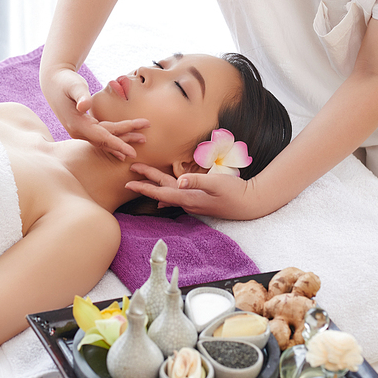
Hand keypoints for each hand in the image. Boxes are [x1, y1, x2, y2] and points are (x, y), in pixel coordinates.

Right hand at [43, 67, 148, 158]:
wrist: (53, 82)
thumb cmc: (65, 81)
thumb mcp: (74, 86)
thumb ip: (80, 95)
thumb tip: (84, 106)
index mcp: (77, 124)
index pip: (102, 137)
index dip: (118, 144)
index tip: (132, 152)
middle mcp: (78, 131)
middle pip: (106, 139)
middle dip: (126, 140)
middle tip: (145, 139)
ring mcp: (80, 131)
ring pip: (105, 139)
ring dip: (123, 139)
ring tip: (141, 139)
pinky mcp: (84, 127)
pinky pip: (102, 136)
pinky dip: (114, 140)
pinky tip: (123, 147)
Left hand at [126, 164, 256, 219]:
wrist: (249, 204)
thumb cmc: (234, 192)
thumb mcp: (217, 183)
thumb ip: (197, 181)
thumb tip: (179, 181)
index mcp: (189, 197)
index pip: (162, 192)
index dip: (145, 187)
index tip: (129, 183)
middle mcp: (188, 201)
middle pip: (162, 190)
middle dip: (145, 182)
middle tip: (129, 174)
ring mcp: (193, 201)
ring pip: (169, 191)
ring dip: (155, 185)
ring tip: (141, 180)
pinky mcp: (199, 199)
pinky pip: (177, 194)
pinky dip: (167, 190)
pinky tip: (163, 193)